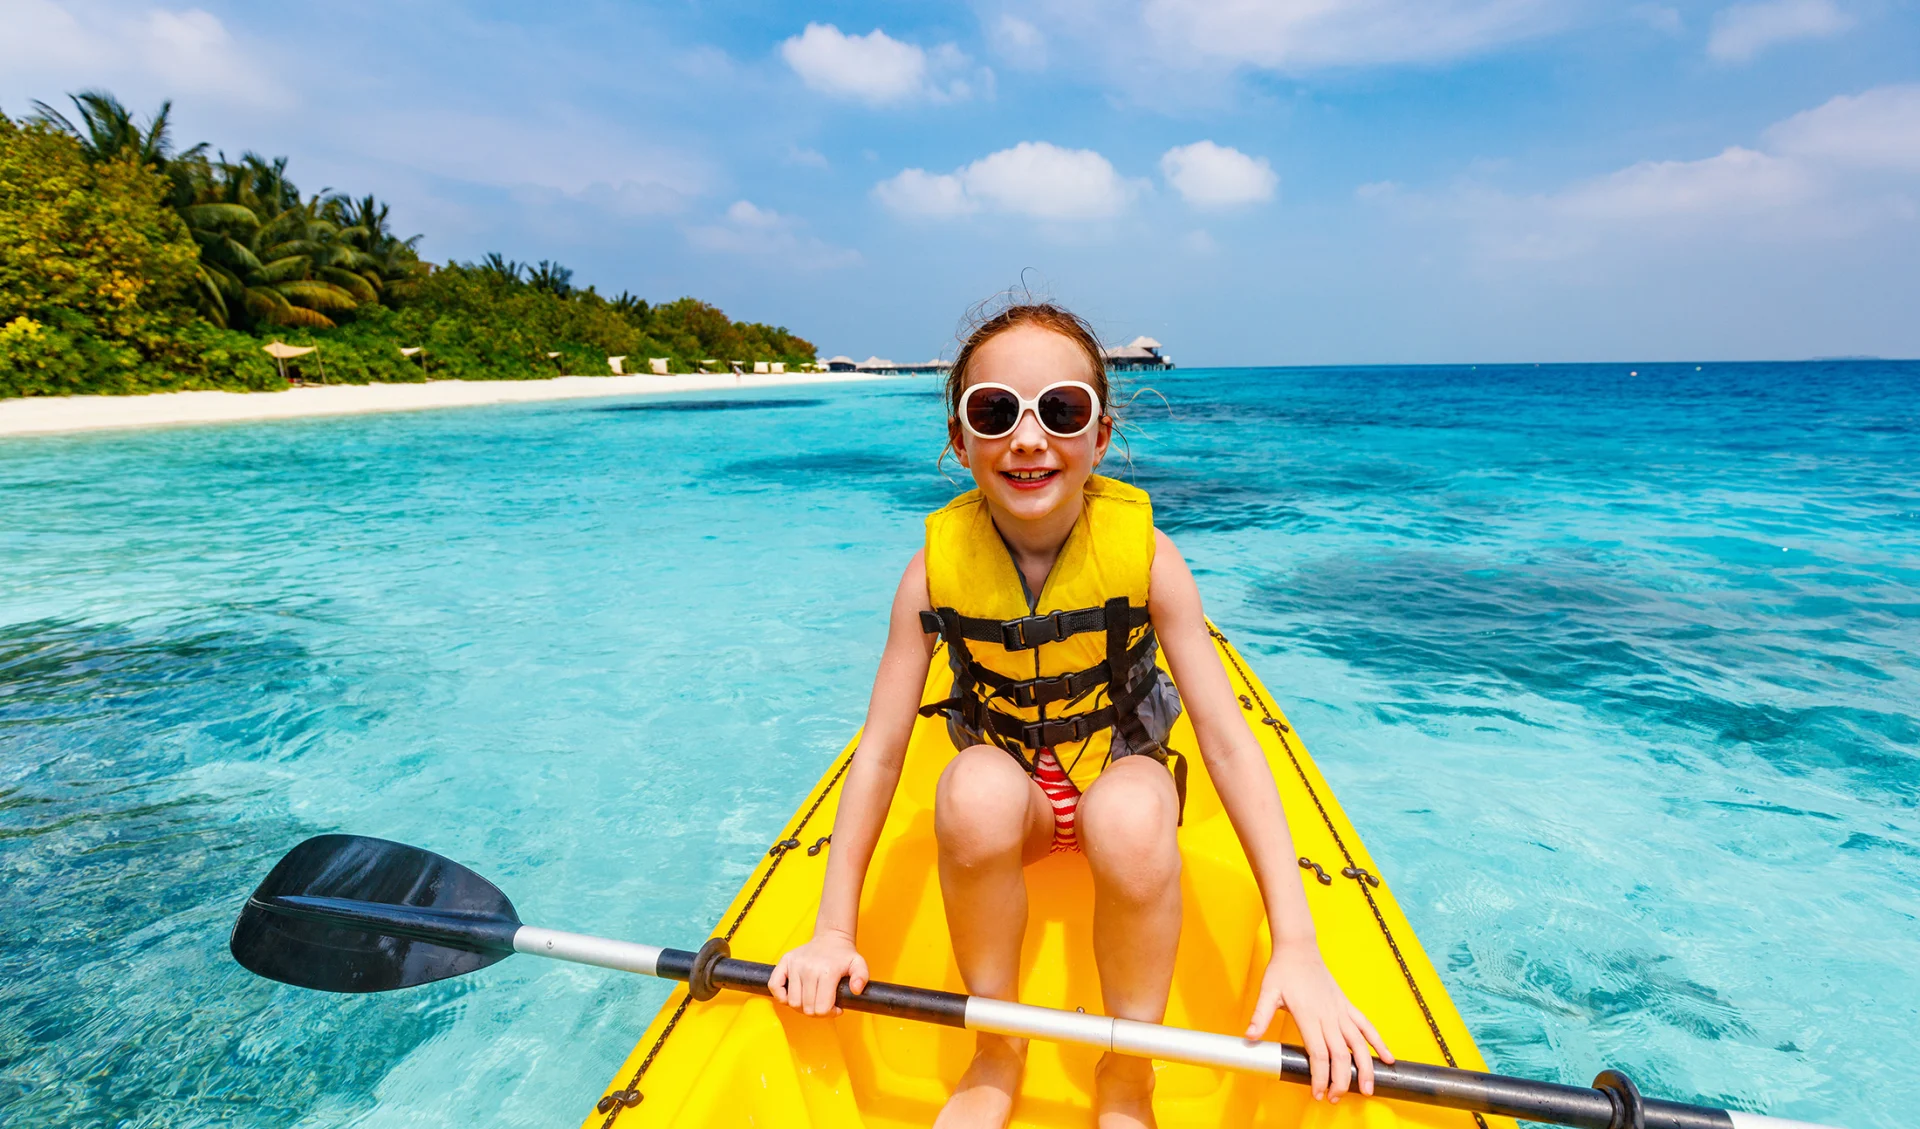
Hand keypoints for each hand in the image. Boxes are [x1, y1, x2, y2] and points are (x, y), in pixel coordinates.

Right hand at [768, 928, 869, 1016]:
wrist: (831, 938)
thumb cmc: (844, 955)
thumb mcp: (859, 964)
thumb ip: (862, 977)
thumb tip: (856, 990)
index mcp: (827, 972)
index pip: (821, 1008)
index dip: (829, 1013)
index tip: (835, 1008)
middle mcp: (809, 968)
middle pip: (806, 1008)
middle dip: (817, 1012)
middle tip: (824, 1004)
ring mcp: (795, 965)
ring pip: (792, 1002)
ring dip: (802, 1006)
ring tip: (812, 999)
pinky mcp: (785, 962)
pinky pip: (775, 986)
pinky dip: (781, 996)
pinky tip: (793, 995)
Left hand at [1244, 937, 1392, 1103]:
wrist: (1299, 948)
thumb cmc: (1283, 970)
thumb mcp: (1267, 992)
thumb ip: (1260, 1016)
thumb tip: (1249, 1036)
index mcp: (1309, 1015)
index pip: (1318, 1053)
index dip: (1320, 1076)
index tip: (1318, 1093)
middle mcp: (1328, 1015)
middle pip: (1340, 1054)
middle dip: (1341, 1080)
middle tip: (1336, 1099)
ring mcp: (1340, 1011)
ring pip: (1359, 1044)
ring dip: (1365, 1068)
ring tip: (1368, 1089)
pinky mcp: (1347, 1006)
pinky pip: (1366, 1026)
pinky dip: (1378, 1043)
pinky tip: (1388, 1059)